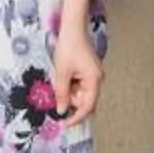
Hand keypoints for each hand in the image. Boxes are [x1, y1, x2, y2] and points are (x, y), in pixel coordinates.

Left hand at [53, 10, 103, 124]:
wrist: (72, 28)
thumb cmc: (68, 48)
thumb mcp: (62, 72)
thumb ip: (62, 93)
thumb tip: (61, 111)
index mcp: (94, 80)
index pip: (87, 106)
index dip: (76, 117)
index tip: (64, 124)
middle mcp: (97, 79)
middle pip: (85, 100)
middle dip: (70, 101)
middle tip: (56, 96)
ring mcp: (93, 75)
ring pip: (80, 93)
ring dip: (68, 92)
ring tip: (59, 79)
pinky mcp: (88, 70)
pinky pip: (79, 84)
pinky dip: (70, 85)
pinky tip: (63, 76)